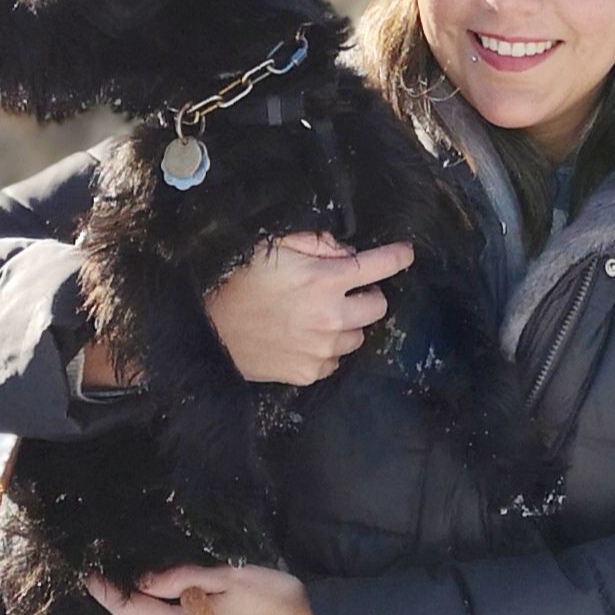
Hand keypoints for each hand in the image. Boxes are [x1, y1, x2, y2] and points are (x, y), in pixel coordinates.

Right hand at [203, 231, 414, 386]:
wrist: (208, 326)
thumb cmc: (240, 280)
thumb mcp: (275, 245)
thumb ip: (317, 242)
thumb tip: (347, 252)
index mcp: (325, 281)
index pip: (379, 266)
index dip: (397, 256)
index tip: (406, 253)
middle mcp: (331, 317)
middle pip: (378, 307)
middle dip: (367, 295)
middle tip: (344, 290)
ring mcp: (321, 349)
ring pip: (358, 336)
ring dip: (347, 324)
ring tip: (317, 316)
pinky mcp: (308, 372)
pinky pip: (334, 360)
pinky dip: (327, 349)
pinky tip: (304, 337)